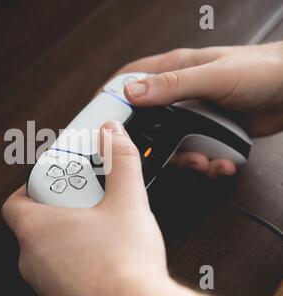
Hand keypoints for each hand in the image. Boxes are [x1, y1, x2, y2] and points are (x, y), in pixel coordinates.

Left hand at [3, 121, 205, 295]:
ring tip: (101, 226)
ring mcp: (43, 279)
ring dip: (70, 231)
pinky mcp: (59, 295)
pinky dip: (76, 255)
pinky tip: (103, 253)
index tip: (60, 179)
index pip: (16, 199)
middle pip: (36, 220)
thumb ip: (120, 160)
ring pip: (49, 245)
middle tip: (89, 201)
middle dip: (62, 206)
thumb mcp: (128, 202)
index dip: (36, 185)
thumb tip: (111, 133)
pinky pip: (60, 266)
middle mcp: (31, 257)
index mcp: (36, 229)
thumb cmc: (123, 267)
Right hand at [116, 42, 282, 177]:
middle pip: (148, 120)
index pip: (130, 80)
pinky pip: (196, 151)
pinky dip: (205, 162)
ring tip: (201, 160)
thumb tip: (132, 92)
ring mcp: (194, 114)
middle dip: (150, 141)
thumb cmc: (262, 70)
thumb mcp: (213, 76)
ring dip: (184, 157)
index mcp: (175, 69)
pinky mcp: (209, 131)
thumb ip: (172, 85)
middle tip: (151, 156)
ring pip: (172, 142)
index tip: (97, 118)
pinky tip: (218, 161)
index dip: (111, 98)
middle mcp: (180, 93)